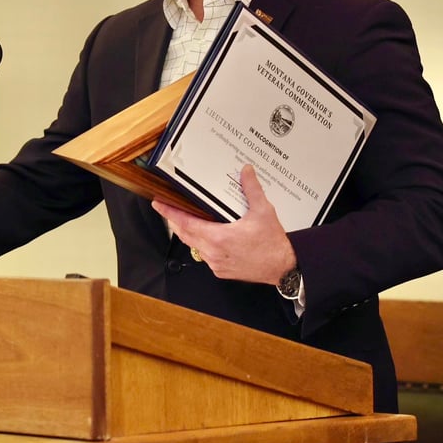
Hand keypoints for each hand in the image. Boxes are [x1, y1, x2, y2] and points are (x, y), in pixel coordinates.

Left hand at [151, 164, 296, 284]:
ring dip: (187, 232)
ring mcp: (215, 263)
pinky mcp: (220, 271)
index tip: (158, 204)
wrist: (283, 268)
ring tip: (185, 219)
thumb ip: (252, 189)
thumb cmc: (272, 244)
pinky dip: (200, 244)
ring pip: (193, 245)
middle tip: (168, 207)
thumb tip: (246, 171)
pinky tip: (204, 235)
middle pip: (184, 234)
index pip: (185, 223)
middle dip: (175, 220)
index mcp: (218, 237)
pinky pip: (204, 255)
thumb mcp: (263, 211)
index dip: (170, 212)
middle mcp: (213, 252)